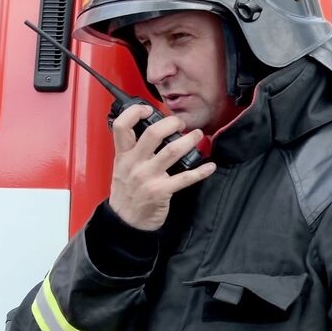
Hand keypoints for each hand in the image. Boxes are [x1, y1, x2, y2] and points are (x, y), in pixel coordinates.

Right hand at [108, 105, 217, 230]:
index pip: (122, 126)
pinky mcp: (161, 191)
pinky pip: (185, 178)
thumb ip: (133, 151)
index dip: (135, 112)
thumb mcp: (121, 168)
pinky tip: (210, 166)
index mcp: (123, 156)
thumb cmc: (126, 194)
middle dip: (172, 123)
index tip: (148, 109)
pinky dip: (200, 171)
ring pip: (172, 151)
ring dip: (190, 141)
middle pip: (153, 133)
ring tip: (198, 137)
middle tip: (181, 124)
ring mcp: (148, 177)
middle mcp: (134, 164)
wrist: (126, 222)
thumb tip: (154, 131)